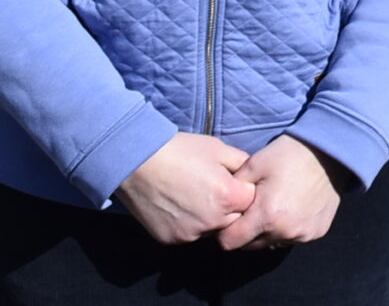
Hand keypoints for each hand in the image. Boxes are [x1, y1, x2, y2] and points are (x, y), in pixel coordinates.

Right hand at [115, 132, 254, 244]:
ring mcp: (191, 234)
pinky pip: (190, 234)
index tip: (230, 180)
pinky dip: (189, 223)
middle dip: (229, 206)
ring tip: (193, 196)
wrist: (137, 162)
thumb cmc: (180, 151)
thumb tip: (251, 174)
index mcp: (228, 197)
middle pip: (234, 219)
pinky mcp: (172, 239)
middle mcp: (212, 221)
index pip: (250, 200)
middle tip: (211, 188)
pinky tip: (178, 205)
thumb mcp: (218, 149)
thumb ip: (242, 164)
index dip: (242, 189)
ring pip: (212, 229)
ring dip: (210, 218)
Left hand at [218, 135, 344, 250]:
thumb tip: (219, 204)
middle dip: (247, 231)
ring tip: (276, 205)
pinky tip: (294, 206)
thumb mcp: (254, 164)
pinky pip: (294, 237)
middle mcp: (285, 231)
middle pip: (251, 245)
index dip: (225, 230)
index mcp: (266, 216)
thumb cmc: (290, 154)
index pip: (230, 242)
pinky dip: (290, 227)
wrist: (331, 151)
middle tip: (254, 208)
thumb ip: (232, 188)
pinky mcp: (317, 231)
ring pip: (273, 243)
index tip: (231, 217)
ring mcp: (303, 234)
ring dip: (269, 231)